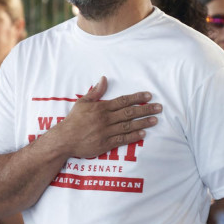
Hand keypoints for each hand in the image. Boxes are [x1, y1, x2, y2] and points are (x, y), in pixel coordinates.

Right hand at [44, 77, 162, 158]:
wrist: (64, 139)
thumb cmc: (73, 120)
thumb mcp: (82, 103)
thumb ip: (95, 92)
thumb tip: (104, 79)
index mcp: (101, 107)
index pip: (123, 101)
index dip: (137, 98)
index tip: (149, 96)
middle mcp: (106, 119)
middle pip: (129, 113)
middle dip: (145, 109)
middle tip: (159, 108)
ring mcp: (106, 132)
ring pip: (128, 126)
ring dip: (143, 122)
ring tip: (154, 120)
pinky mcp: (105, 144)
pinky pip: (122, 139)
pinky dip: (133, 136)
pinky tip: (143, 133)